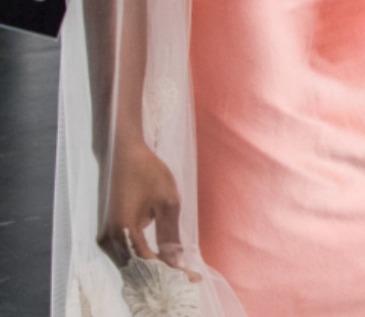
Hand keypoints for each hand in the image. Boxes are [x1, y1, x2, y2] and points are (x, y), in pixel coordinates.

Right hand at [98, 142, 194, 275]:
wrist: (124, 154)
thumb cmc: (148, 172)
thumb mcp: (167, 202)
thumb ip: (170, 233)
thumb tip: (175, 261)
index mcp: (125, 230)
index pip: (148, 262)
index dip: (170, 272)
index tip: (192, 278)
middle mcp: (110, 237)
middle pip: (137, 267)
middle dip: (162, 273)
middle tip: (188, 275)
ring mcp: (105, 236)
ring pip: (130, 263)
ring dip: (152, 267)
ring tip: (179, 268)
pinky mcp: (107, 232)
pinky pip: (125, 253)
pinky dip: (142, 258)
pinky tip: (161, 257)